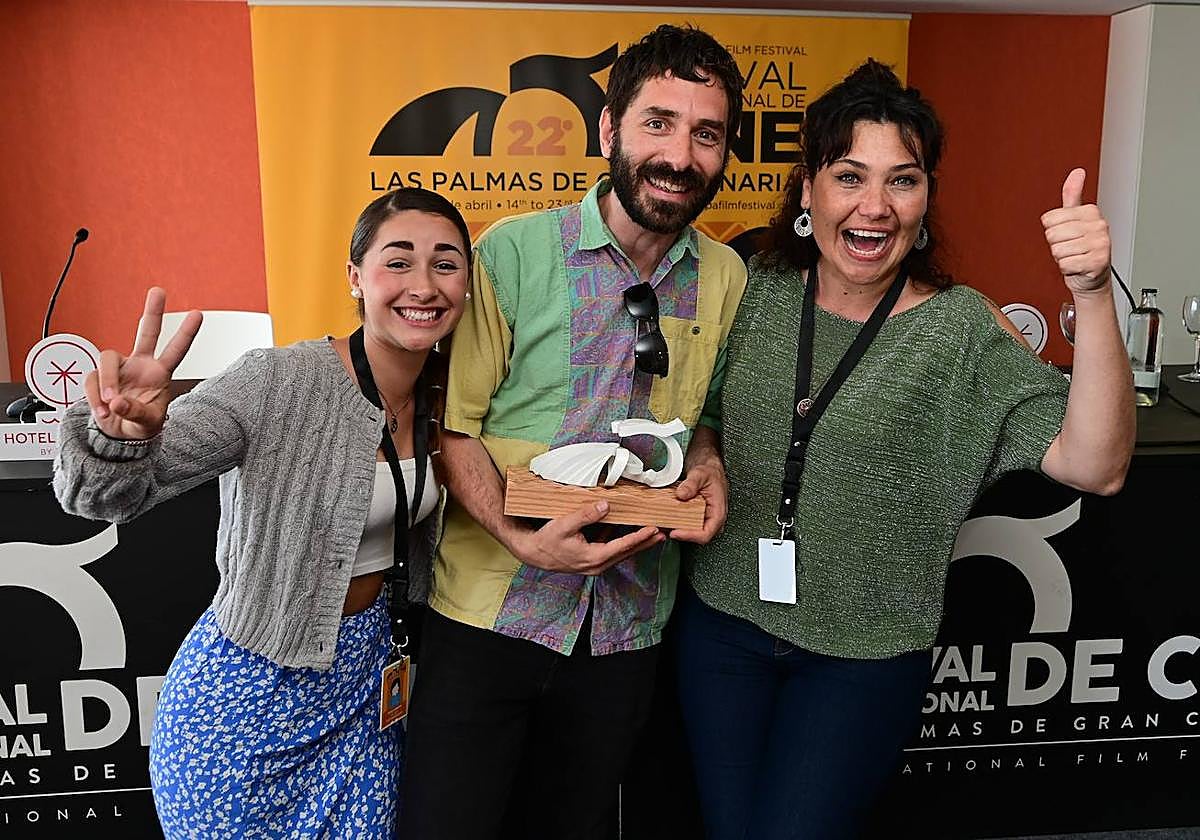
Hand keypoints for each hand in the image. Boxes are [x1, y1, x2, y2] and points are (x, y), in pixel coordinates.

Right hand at [84, 287, 201, 439]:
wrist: (120, 436)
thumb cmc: (140, 424)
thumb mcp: (147, 423)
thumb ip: (135, 412)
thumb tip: (117, 402)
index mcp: (159, 373)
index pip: (175, 350)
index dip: (186, 333)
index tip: (198, 314)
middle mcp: (140, 364)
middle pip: (146, 332)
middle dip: (153, 311)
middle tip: (159, 291)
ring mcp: (119, 369)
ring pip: (108, 360)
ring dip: (108, 382)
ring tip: (111, 404)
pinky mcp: (98, 377)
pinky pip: (92, 381)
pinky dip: (95, 398)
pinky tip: (103, 412)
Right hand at [513, 500, 662, 575]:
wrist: (532, 552)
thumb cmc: (546, 540)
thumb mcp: (564, 524)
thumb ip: (585, 515)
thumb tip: (605, 506)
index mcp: (593, 557)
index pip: (622, 546)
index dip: (639, 537)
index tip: (653, 530)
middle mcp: (596, 565)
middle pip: (626, 552)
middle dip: (645, 542)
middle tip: (663, 533)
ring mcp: (594, 564)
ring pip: (621, 553)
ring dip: (636, 543)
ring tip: (652, 533)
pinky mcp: (591, 560)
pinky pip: (612, 551)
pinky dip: (623, 543)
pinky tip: (628, 532)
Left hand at [668, 461, 727, 543]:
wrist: (708, 469)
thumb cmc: (710, 473)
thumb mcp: (701, 474)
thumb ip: (692, 484)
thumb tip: (682, 494)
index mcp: (718, 513)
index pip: (705, 534)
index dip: (689, 536)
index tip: (675, 532)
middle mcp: (711, 520)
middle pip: (695, 536)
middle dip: (679, 533)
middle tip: (664, 527)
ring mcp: (702, 520)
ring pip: (688, 531)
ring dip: (673, 528)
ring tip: (660, 523)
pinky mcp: (694, 517)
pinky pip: (684, 524)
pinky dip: (673, 522)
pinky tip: (663, 518)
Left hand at [1041, 168, 1111, 296]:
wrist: (1092, 276)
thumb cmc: (1082, 247)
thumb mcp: (1075, 218)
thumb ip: (1072, 195)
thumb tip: (1077, 172)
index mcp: (1091, 212)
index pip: (1049, 219)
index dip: (1053, 229)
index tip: (1067, 234)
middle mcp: (1099, 225)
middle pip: (1052, 234)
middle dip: (1056, 244)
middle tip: (1071, 247)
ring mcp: (1101, 243)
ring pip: (1057, 250)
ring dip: (1062, 257)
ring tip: (1074, 256)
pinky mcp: (1098, 261)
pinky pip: (1065, 264)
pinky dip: (1067, 268)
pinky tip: (1078, 265)